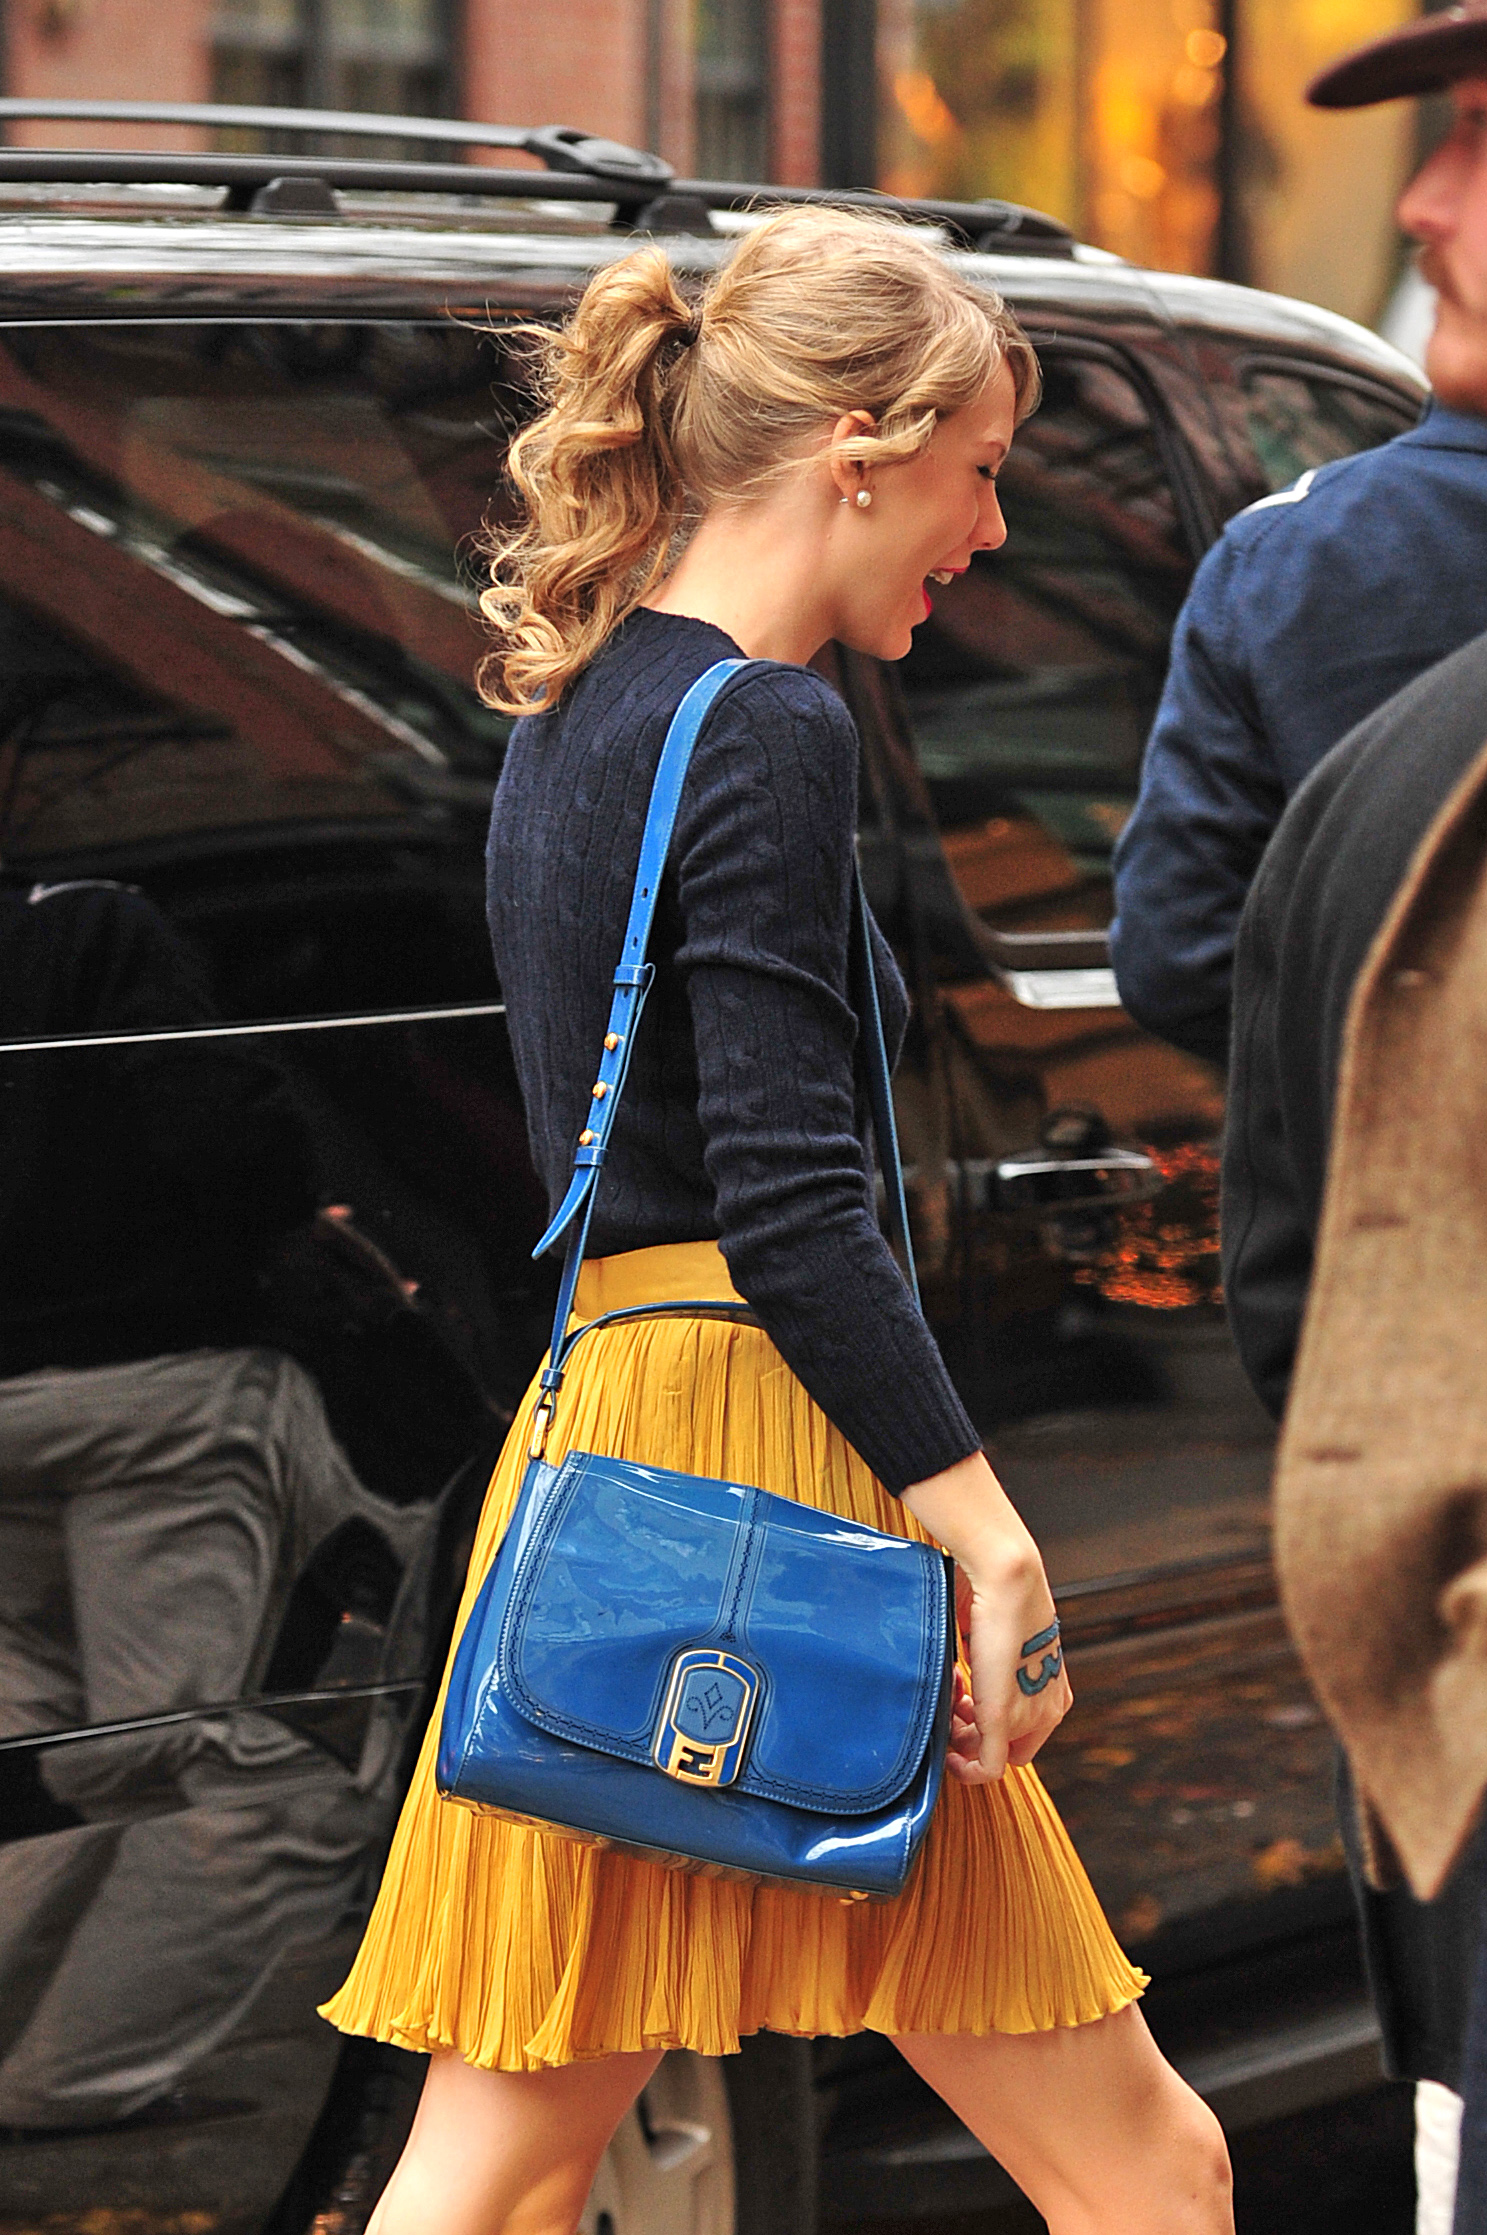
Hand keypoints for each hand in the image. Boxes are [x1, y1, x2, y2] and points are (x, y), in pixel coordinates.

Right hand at [903, 1449, 1071, 1782]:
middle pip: (1005, 1748)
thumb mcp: (994, 1642)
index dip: (986, 1726)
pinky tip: (945, 1738)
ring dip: (961, 1739)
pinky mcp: (1004, 1720)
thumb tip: (962, 1681)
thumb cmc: (998, 1598)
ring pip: (991, 1756)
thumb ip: (989, 1669)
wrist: (1007, 1580)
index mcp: (1053, 1690)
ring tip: (947, 1701)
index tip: (958, 1706)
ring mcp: (1029, 1716)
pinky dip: (963, 1765)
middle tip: (948, 1706)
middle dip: (970, 1735)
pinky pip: (987, 1767)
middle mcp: (1047, 1706)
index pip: (1020, 1733)